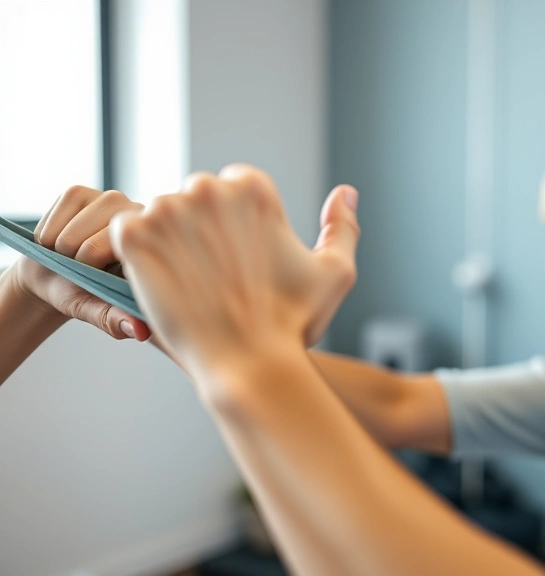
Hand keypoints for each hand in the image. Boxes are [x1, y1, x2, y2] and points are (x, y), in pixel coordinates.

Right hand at [9, 186, 150, 340]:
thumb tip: (140, 332)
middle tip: (80, 269)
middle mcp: (143, 217)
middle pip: (96, 241)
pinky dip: (49, 230)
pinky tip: (56, 242)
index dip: (96, 269)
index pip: (128, 253)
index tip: (95, 277)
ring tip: (68, 257)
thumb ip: (116, 319)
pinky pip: (61, 208)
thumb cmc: (84, 294)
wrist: (52, 277)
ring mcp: (114, 200)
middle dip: (78, 260)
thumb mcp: (97, 310)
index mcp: (158, 246)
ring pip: (77, 226)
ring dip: (62, 246)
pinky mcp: (84, 192)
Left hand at [109, 164, 359, 385]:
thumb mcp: (335, 272)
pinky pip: (124, 230)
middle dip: (199, 230)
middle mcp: (210, 189)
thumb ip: (342, 226)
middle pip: (195, 198)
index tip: (237, 260)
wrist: (248, 364)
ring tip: (186, 285)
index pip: (234, 187)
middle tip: (212, 277)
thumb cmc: (293, 323)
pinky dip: (135, 254)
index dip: (235, 225)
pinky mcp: (135, 237)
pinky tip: (159, 284)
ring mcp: (168, 210)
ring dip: (167, 243)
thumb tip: (345, 193)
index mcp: (254, 189)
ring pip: (160, 215)